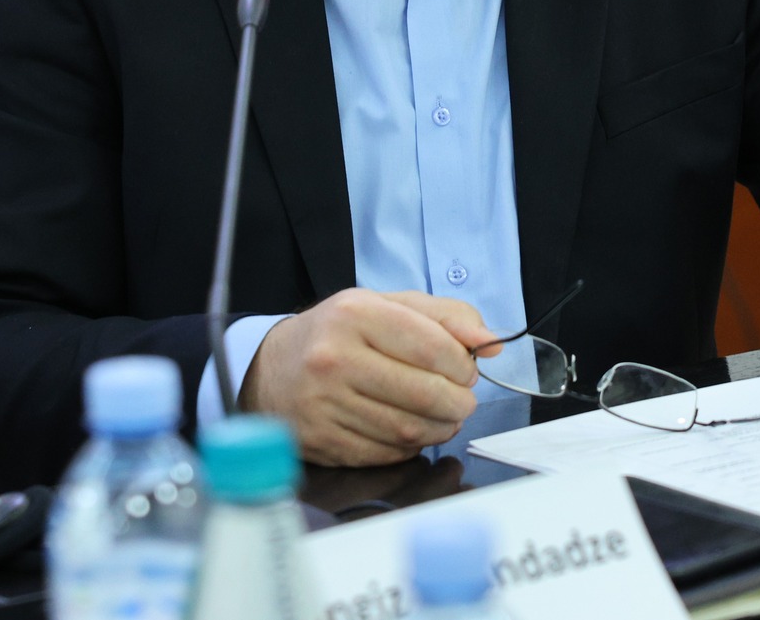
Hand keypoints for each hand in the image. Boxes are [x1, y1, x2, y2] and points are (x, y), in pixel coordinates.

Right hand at [239, 288, 497, 466]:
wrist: (269, 369)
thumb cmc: (338, 333)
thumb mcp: (386, 305)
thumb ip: (444, 316)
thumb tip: (490, 343)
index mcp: (355, 313)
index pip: (432, 345)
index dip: (463, 364)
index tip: (468, 370)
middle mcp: (335, 357)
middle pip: (424, 392)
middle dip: (459, 401)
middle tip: (463, 399)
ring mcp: (324, 403)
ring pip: (407, 429)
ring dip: (439, 428)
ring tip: (444, 416)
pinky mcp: (321, 440)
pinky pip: (384, 453)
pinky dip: (409, 447)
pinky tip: (412, 432)